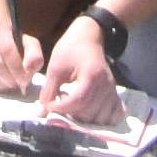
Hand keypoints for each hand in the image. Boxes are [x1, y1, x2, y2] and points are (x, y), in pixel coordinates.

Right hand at [0, 15, 42, 97]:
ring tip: (10, 84)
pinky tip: (0, 84)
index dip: (17, 68)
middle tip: (17, 85)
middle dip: (9, 79)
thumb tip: (28, 70)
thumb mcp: (30, 44)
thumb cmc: (16, 43)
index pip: (7, 50)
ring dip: (1, 85)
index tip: (24, 80)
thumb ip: (34, 56)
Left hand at [39, 7, 126, 121]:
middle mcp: (106, 85)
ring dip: (84, 118)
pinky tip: (89, 112)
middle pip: (88, 113)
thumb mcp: (55, 67)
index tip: (50, 105)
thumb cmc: (70, 49)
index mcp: (92, 75)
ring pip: (99, 119)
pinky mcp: (115, 94)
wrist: (88, 37)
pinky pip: (114, 116)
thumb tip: (41, 113)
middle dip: (71, 113)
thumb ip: (48, 91)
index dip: (61, 108)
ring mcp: (113, 91)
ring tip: (73, 105)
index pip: (78, 101)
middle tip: (61, 103)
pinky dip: (102, 120)